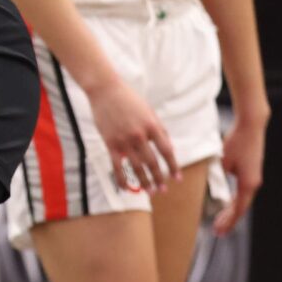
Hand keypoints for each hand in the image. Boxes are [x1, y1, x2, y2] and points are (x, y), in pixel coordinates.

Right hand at [84, 75, 176, 194]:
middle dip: (159, 178)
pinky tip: (127, 188)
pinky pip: (117, 166)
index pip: (167, 151)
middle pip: (153, 163)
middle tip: (163, 189)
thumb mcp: (149, 112)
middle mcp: (140, 135)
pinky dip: (122, 179)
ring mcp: (124, 140)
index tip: (177, 178)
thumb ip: (159, 130)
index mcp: (152, 126)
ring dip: (145, 182)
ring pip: (137, 167)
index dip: (173, 166)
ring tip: (150, 192)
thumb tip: (168, 149)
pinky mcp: (110, 143)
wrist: (105, 89)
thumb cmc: (129, 99)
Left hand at [213, 108, 265, 234]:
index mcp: (248, 184)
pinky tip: (228, 205)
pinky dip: (235, 200)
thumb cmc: (237, 142)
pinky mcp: (252, 172)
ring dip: (232, 211)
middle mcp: (253, 184)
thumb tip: (222, 180)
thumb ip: (222, 175)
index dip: (228, 221)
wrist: (250, 126)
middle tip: (218, 232)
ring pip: (242, 200)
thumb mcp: (224, 161)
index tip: (219, 231)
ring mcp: (254, 178)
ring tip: (221, 222)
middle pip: (240, 208)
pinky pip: (242, 191)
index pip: (237, 208)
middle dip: (229, 220)